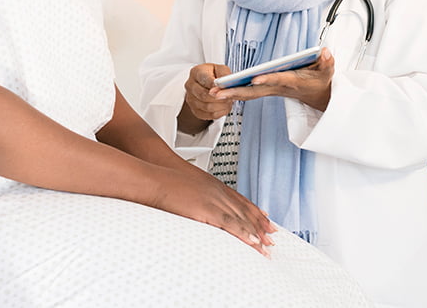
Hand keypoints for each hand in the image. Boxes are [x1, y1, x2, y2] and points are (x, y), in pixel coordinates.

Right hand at [149, 166, 276, 254]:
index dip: (255, 213)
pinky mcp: (208, 210)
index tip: (266, 222)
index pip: (241, 201)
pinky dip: (243, 232)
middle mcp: (219, 193)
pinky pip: (230, 224)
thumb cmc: (165, 183)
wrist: (154, 179)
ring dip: (256, 233)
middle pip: (245, 211)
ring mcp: (214, 201)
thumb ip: (198, 198)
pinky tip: (253, 241)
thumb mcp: (187, 189)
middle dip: (261, 225)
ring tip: (267, 246)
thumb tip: (199, 208)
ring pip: (242, 219)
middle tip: (273, 238)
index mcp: (214, 187)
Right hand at [179, 63, 232, 134]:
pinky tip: (224, 107)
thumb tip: (225, 83)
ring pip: (206, 107)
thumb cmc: (214, 75)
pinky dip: (219, 113)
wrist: (208, 84)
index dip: (215, 86)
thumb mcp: (221, 69)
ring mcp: (190, 99)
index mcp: (196, 72)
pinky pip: (207, 115)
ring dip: (221, 106)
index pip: (204, 79)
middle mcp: (190, 85)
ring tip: (229, 102)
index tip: (225, 88)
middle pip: (203, 95)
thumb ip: (224, 75)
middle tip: (230, 97)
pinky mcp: (195, 110)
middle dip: (219, 98)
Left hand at [212, 48, 334, 111]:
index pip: (277, 80)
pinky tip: (221, 90)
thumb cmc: (321, 81)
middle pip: (255, 91)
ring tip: (212, 92)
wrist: (319, 97)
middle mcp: (278, 88)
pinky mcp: (268, 90)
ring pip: (249, 94)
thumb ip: (327, 62)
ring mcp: (272, 90)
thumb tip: (325, 52)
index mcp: (292, 82)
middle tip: (216, 93)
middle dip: (236, 92)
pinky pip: (249, 93)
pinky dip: (235, 92)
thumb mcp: (328, 71)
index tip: (254, 79)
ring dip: (231, 93)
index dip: (266, 79)